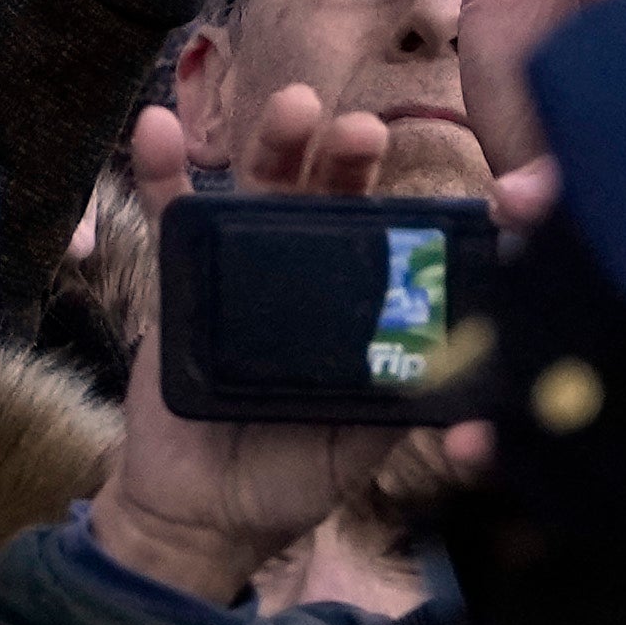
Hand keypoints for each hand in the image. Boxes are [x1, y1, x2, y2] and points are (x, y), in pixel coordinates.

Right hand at [94, 83, 410, 604]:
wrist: (202, 518)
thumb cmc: (290, 477)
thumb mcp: (364, 441)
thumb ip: (404, 394)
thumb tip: (469, 352)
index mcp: (354, 302)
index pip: (387, 233)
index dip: (411, 200)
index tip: (439, 182)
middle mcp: (301, 270)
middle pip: (325, 193)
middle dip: (343, 155)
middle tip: (362, 133)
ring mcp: (237, 267)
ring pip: (256, 188)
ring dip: (272, 140)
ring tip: (291, 106)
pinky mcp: (178, 277)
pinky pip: (168, 215)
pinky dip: (161, 168)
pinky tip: (156, 125)